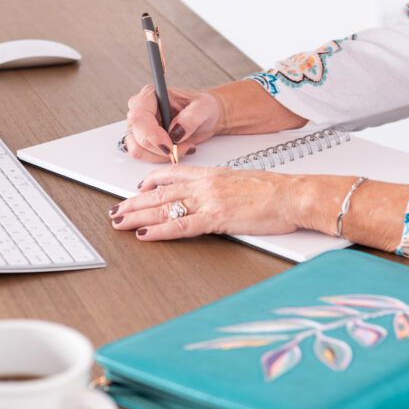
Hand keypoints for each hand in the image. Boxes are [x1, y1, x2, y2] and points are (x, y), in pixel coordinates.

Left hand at [108, 165, 301, 239]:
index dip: (150, 181)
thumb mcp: (242, 182)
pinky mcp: (217, 218)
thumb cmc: (275, 192)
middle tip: (115, 210)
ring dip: (138, 216)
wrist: (293, 196)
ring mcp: (209, 200)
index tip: (137, 188)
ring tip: (119, 222)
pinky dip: (160, 231)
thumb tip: (214, 198)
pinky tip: (145, 235)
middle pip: (160, 192)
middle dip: (134, 202)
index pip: (172, 174)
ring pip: (164, 208)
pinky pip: (181, 226)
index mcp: (212, 174)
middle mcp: (206, 184)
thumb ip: (222, 188)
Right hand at [125, 85, 222, 161]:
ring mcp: (139, 126)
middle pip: (138, 136)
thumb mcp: (203, 108)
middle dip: (162, 148)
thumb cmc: (203, 108)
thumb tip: (175, 132)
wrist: (206, 118)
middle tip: (185, 147)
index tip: (170, 145)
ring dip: (161, 155)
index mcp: (151, 95)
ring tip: (183, 147)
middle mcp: (141, 110)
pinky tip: (175, 151)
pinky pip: (142, 156)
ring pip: (138, 149)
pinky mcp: (142, 140)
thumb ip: (191, 118)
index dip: (152, 134)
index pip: (139, 116)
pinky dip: (159, 158)